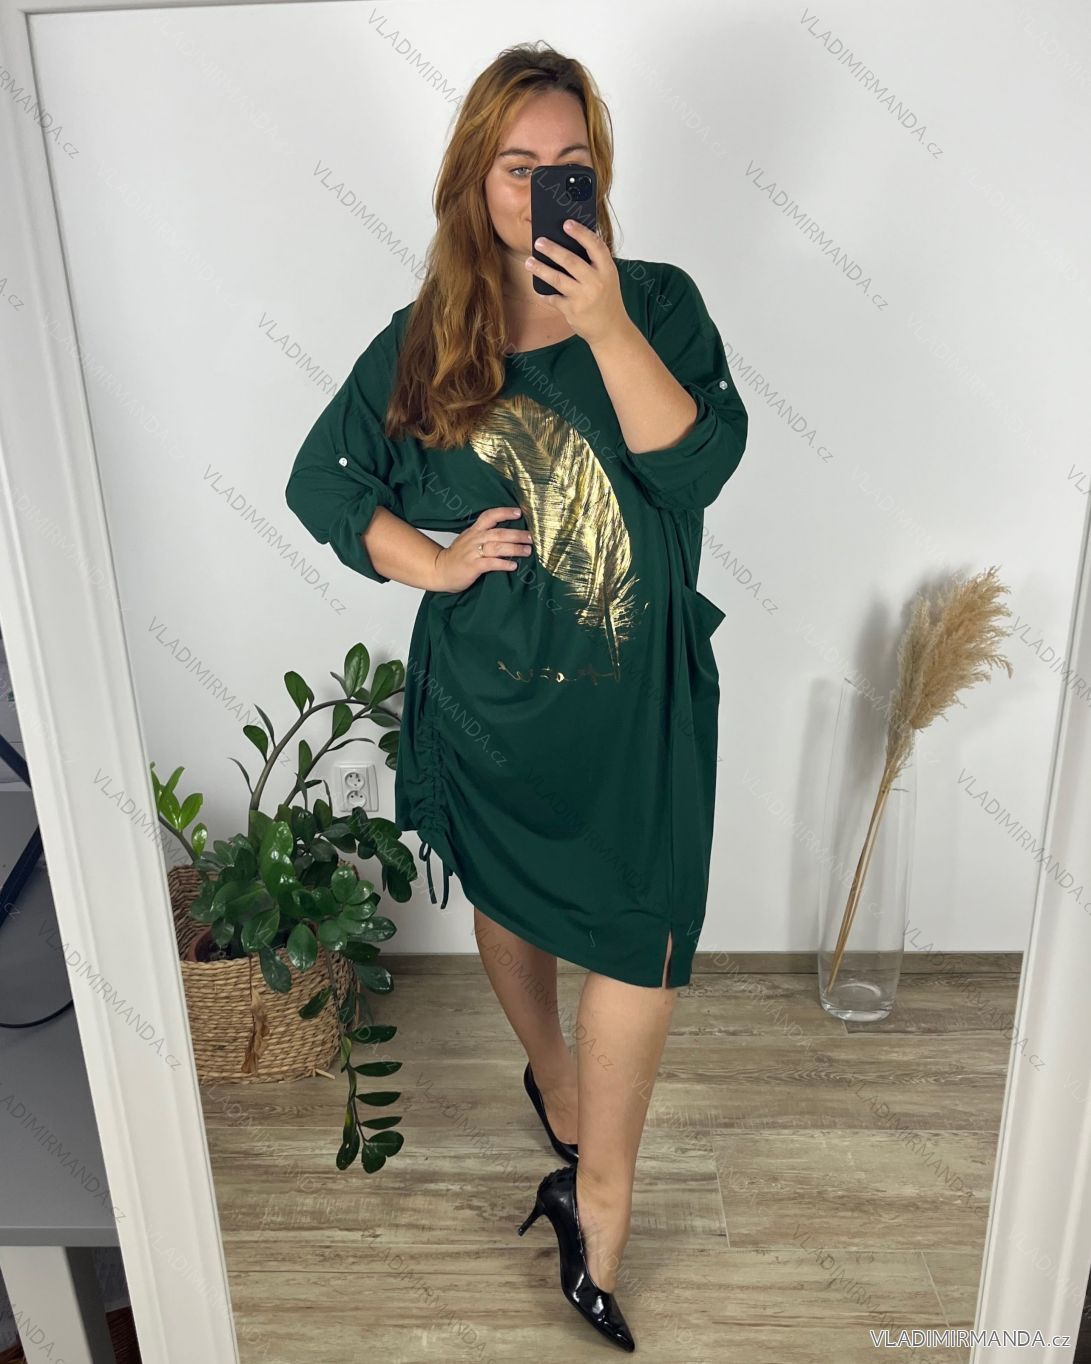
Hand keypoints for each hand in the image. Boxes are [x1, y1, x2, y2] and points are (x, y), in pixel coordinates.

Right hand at [431, 506, 532, 591]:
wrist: (439, 570)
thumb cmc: (457, 557)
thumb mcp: (469, 540)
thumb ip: (484, 535)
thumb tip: (508, 533)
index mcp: (474, 531)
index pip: (489, 516)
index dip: (504, 512)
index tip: (518, 512)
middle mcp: (474, 539)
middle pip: (498, 533)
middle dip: (517, 534)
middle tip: (531, 537)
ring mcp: (473, 553)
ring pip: (497, 547)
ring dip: (514, 548)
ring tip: (527, 551)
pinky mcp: (473, 566)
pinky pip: (491, 563)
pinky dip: (504, 564)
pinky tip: (513, 565)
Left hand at [524, 220, 629, 348]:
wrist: (611, 330)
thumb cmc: (606, 300)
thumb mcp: (608, 279)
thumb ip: (594, 264)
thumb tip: (567, 245)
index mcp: (607, 270)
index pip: (595, 246)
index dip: (581, 233)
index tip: (567, 223)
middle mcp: (596, 283)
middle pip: (571, 261)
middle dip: (553, 250)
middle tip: (539, 242)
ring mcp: (583, 298)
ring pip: (557, 279)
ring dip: (541, 269)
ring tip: (529, 262)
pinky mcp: (572, 311)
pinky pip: (554, 299)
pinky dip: (545, 294)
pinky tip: (540, 290)